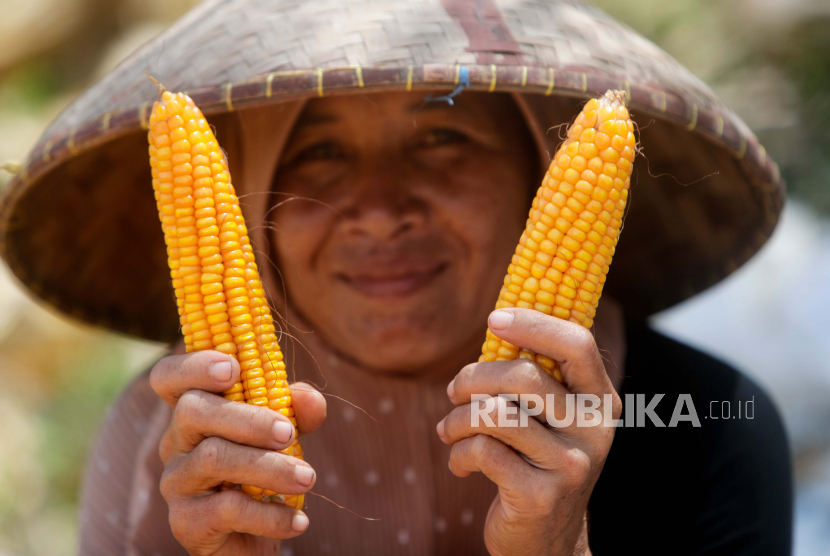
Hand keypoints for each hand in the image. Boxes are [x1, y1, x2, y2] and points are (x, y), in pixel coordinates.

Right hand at [150, 350, 326, 554]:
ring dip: (268, 467)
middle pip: (193, 410)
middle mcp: (176, 442)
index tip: (233, 368)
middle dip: (248, 418)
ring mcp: (176, 483)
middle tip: (288, 434)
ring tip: (307, 477)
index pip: (169, 377)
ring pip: (213, 458)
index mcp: (196, 411)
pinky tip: (297, 520)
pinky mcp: (186, 523)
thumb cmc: (267, 472)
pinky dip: (269, 514)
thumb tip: (305, 398)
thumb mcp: (287, 433)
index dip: (193, 365)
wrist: (255, 538)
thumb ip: (298, 409)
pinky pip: (226, 510)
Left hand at [437, 308, 620, 555]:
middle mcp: (594, 430)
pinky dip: (458, 453)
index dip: (533, 324)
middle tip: (453, 391)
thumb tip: (497, 321)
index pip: (577, 344)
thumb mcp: (549, 419)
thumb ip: (535, 378)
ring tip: (448, 429)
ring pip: (495, 414)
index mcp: (600, 401)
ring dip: (457, 418)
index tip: (493, 319)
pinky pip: (482, 452)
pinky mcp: (540, 495)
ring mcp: (570, 464)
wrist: (548, 540)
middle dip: (473, 378)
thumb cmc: (535, 461)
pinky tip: (460, 464)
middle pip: (524, 376)